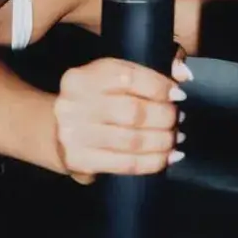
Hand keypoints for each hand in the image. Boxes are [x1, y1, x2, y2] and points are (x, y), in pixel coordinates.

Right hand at [55, 53, 191, 183]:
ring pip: (133, 140)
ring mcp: (74, 135)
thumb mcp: (107, 81)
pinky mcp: (79, 160)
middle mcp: (73, 105)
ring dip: (163, 141)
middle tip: (177, 119)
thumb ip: (144, 74)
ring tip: (174, 138)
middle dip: (165, 117)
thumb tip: (184, 73)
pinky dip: (153, 162)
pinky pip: (126, 164)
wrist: (54, 132)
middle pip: (133, 112)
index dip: (159, 86)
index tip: (178, 94)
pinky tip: (166, 157)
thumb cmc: (92, 104)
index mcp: (81, 78)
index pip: (128, 77)